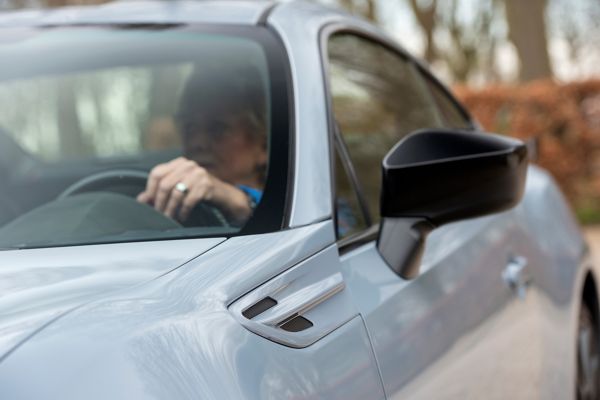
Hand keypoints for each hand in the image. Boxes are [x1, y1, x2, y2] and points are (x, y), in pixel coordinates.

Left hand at [137, 157, 251, 222]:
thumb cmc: (198, 191)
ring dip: (171, 209)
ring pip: (176, 193)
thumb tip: (142, 199)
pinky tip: (182, 217)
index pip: (157, 173)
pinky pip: (188, 201)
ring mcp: (198, 174)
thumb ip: (160, 191)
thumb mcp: (179, 187)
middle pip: (165, 184)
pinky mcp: (206, 185)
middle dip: (160, 202)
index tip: (149, 203)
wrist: (223, 195)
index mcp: (179, 163)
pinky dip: (183, 212)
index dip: (150, 190)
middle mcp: (188, 165)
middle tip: (159, 215)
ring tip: (170, 218)